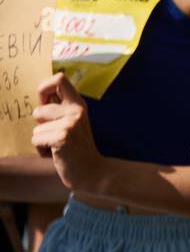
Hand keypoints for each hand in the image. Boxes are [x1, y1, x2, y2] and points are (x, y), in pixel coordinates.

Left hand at [31, 73, 104, 191]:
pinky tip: (56, 153)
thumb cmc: (77, 148)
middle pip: (38, 111)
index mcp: (79, 105)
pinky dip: (42, 150)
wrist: (92, 171)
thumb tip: (42, 96)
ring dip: (42, 140)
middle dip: (40, 127)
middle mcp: (76, 111)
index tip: (44, 101)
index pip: (59, 79)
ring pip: (36, 129)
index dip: (44, 87)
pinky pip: (36, 140)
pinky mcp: (62, 138)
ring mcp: (70, 125)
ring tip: (58, 146)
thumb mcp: (73, 123)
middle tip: (57, 135)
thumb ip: (60, 108)